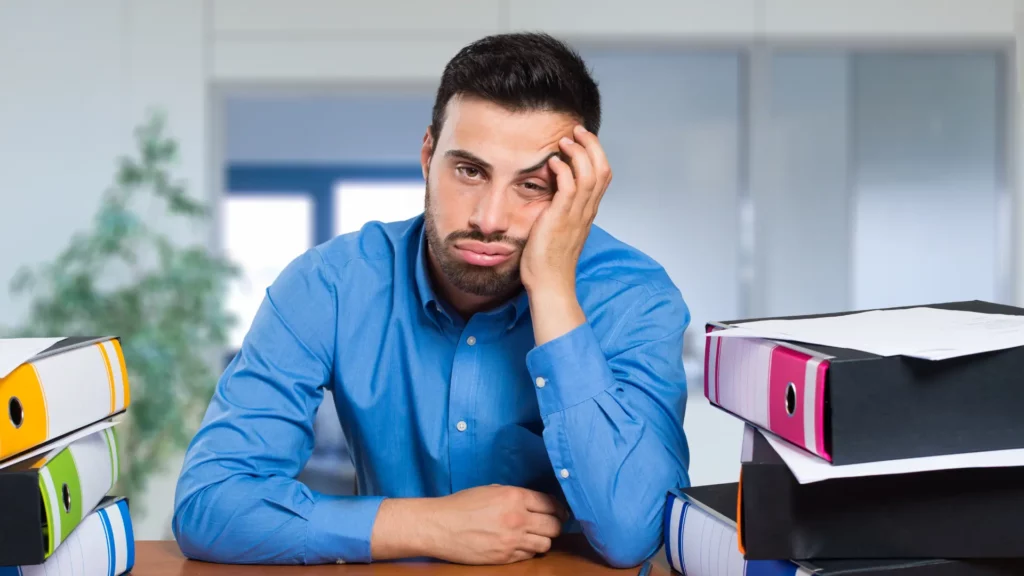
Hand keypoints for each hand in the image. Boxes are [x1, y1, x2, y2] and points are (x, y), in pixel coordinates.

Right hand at [425, 485, 566, 564]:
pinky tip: (520, 545)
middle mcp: (518, 518)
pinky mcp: (505, 557)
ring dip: (543, 539)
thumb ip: (515, 496)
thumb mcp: (491, 490)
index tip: (560, 511)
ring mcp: (512, 540)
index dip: (558, 508)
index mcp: (514, 497)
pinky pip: (529, 555)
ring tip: (535, 536)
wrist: (440, 526)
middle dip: (555, 524)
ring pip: (545, 543)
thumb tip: (535, 502)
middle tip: (551, 524)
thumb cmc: (462, 505)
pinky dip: (528, 551)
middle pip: (554, 526)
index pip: (551, 504)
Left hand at [520, 124, 611, 294]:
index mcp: (588, 212)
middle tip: (576, 131)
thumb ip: (562, 210)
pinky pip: (569, 187)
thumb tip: (553, 192)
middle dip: (592, 145)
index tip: (581, 140)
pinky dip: (563, 169)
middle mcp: (587, 211)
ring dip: (578, 152)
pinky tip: (552, 163)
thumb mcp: (560, 229)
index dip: (596, 153)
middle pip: (602, 169)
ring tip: (564, 141)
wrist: (550, 284)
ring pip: (590, 174)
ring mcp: (576, 215)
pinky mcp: (561, 218)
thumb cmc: (549, 260)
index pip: (603, 175)